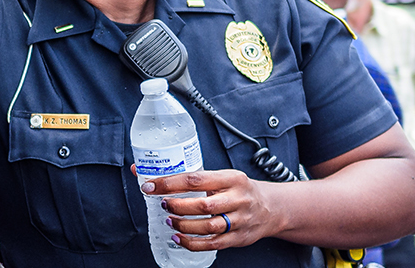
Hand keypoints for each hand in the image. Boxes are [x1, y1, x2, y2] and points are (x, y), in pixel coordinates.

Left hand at [142, 169, 282, 251]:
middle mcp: (238, 199)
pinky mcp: (239, 238)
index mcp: (232, 179)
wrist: (272, 207)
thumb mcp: (222, 177)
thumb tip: (142, 171)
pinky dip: (192, 243)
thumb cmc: (240, 190)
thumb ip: (190, 178)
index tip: (150, 186)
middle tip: (163, 204)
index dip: (169, 184)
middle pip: (203, 205)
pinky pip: (213, 244)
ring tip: (170, 221)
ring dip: (183, 225)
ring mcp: (240, 220)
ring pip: (208, 226)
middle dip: (177, 206)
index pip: (195, 179)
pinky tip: (179, 238)